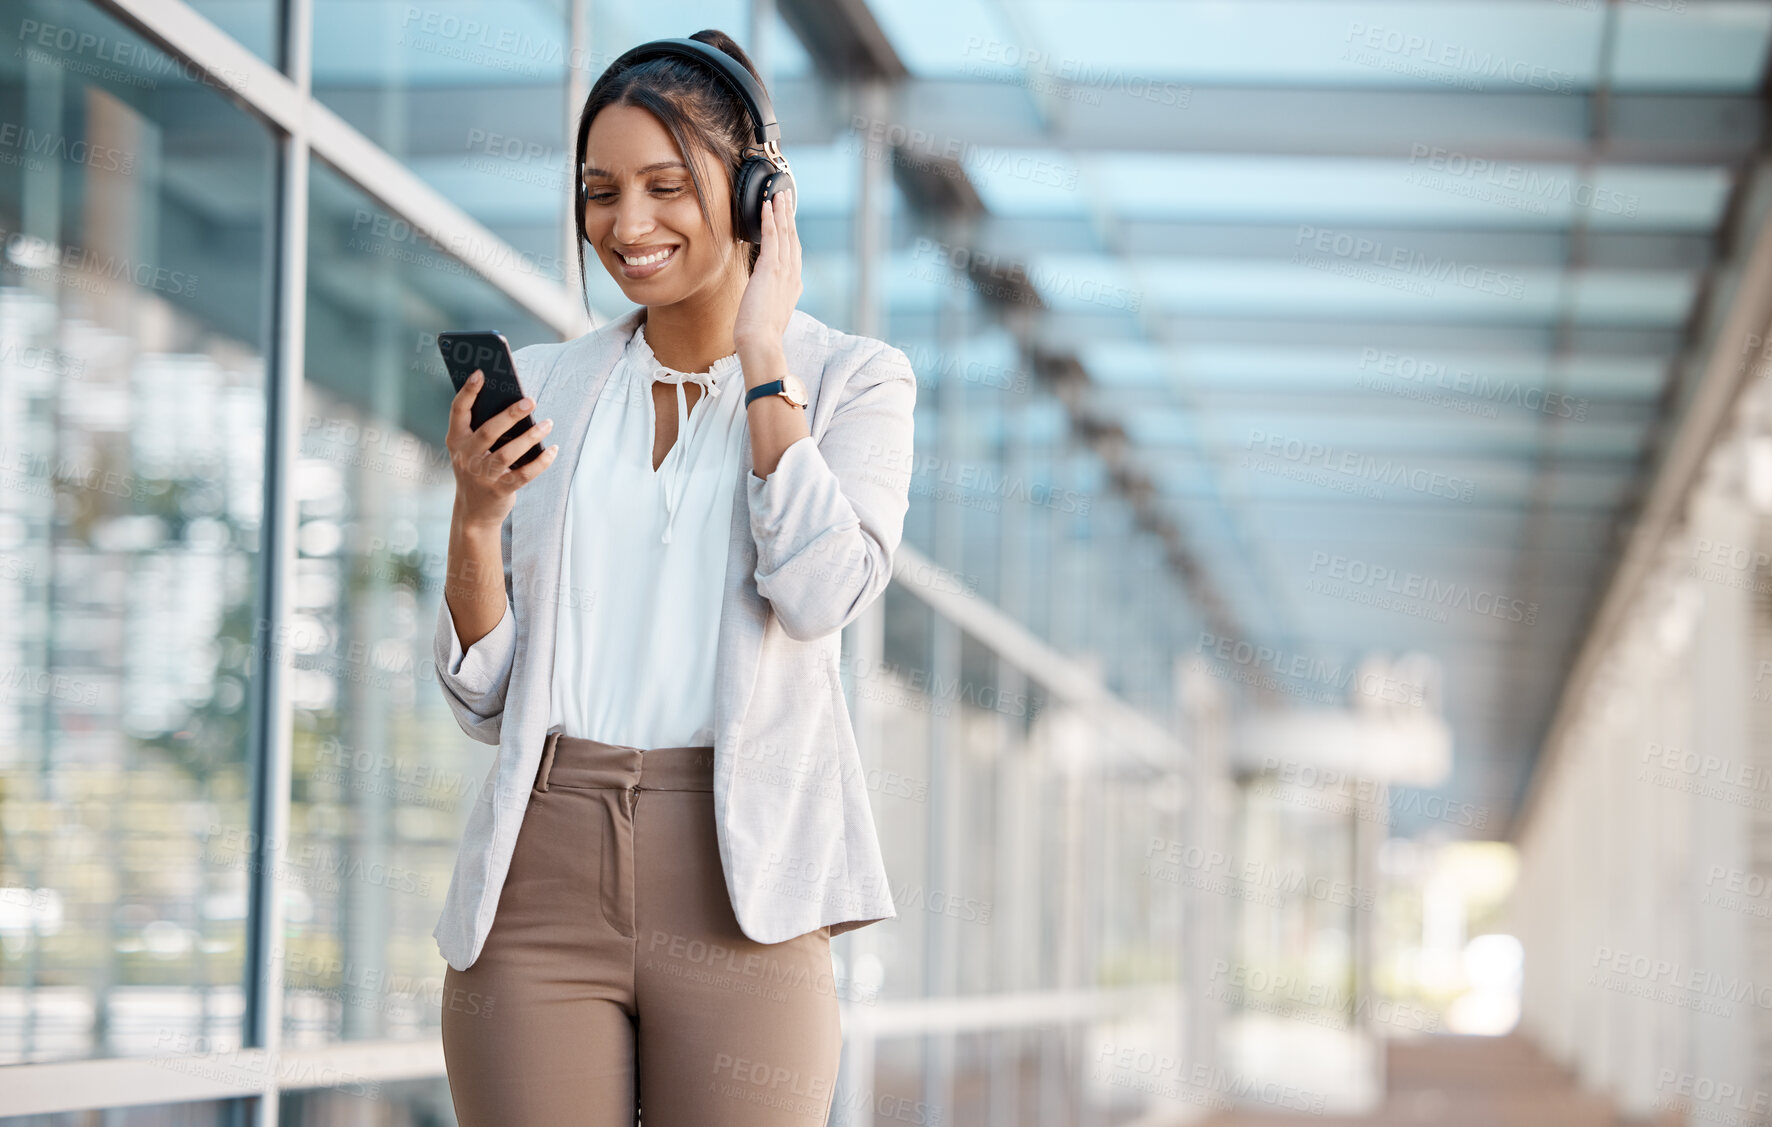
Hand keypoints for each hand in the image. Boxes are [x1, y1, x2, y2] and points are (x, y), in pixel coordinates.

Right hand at [447, 370, 556, 530]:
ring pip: (507, 453)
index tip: (481, 373)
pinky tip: (553, 449)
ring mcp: (481, 476)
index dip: (468, 392)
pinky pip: (523, 475)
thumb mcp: (471, 449)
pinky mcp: (499, 491)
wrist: (473, 512)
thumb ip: (484, 429)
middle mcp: (466, 457)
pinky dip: (541, 462)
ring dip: (530, 437)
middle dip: (510, 414)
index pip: (458, 411)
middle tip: (531, 400)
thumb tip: (516, 404)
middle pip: (488, 432)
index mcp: (456, 441)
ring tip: (548, 423)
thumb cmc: (477, 469)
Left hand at [733, 191, 801, 363]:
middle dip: (788, 216)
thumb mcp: (768, 311)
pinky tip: (766, 206)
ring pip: (784, 234)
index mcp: (793, 286)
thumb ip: (769, 297)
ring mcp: (784, 271)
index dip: (790, 233)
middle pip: (792, 238)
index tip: (787, 219)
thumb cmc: (760, 334)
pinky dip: (770, 220)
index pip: (793, 253)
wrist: (761, 342)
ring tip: (777, 195)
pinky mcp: (771, 269)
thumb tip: (761, 292)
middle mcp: (793, 275)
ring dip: (780, 212)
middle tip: (785, 197)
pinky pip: (771, 237)